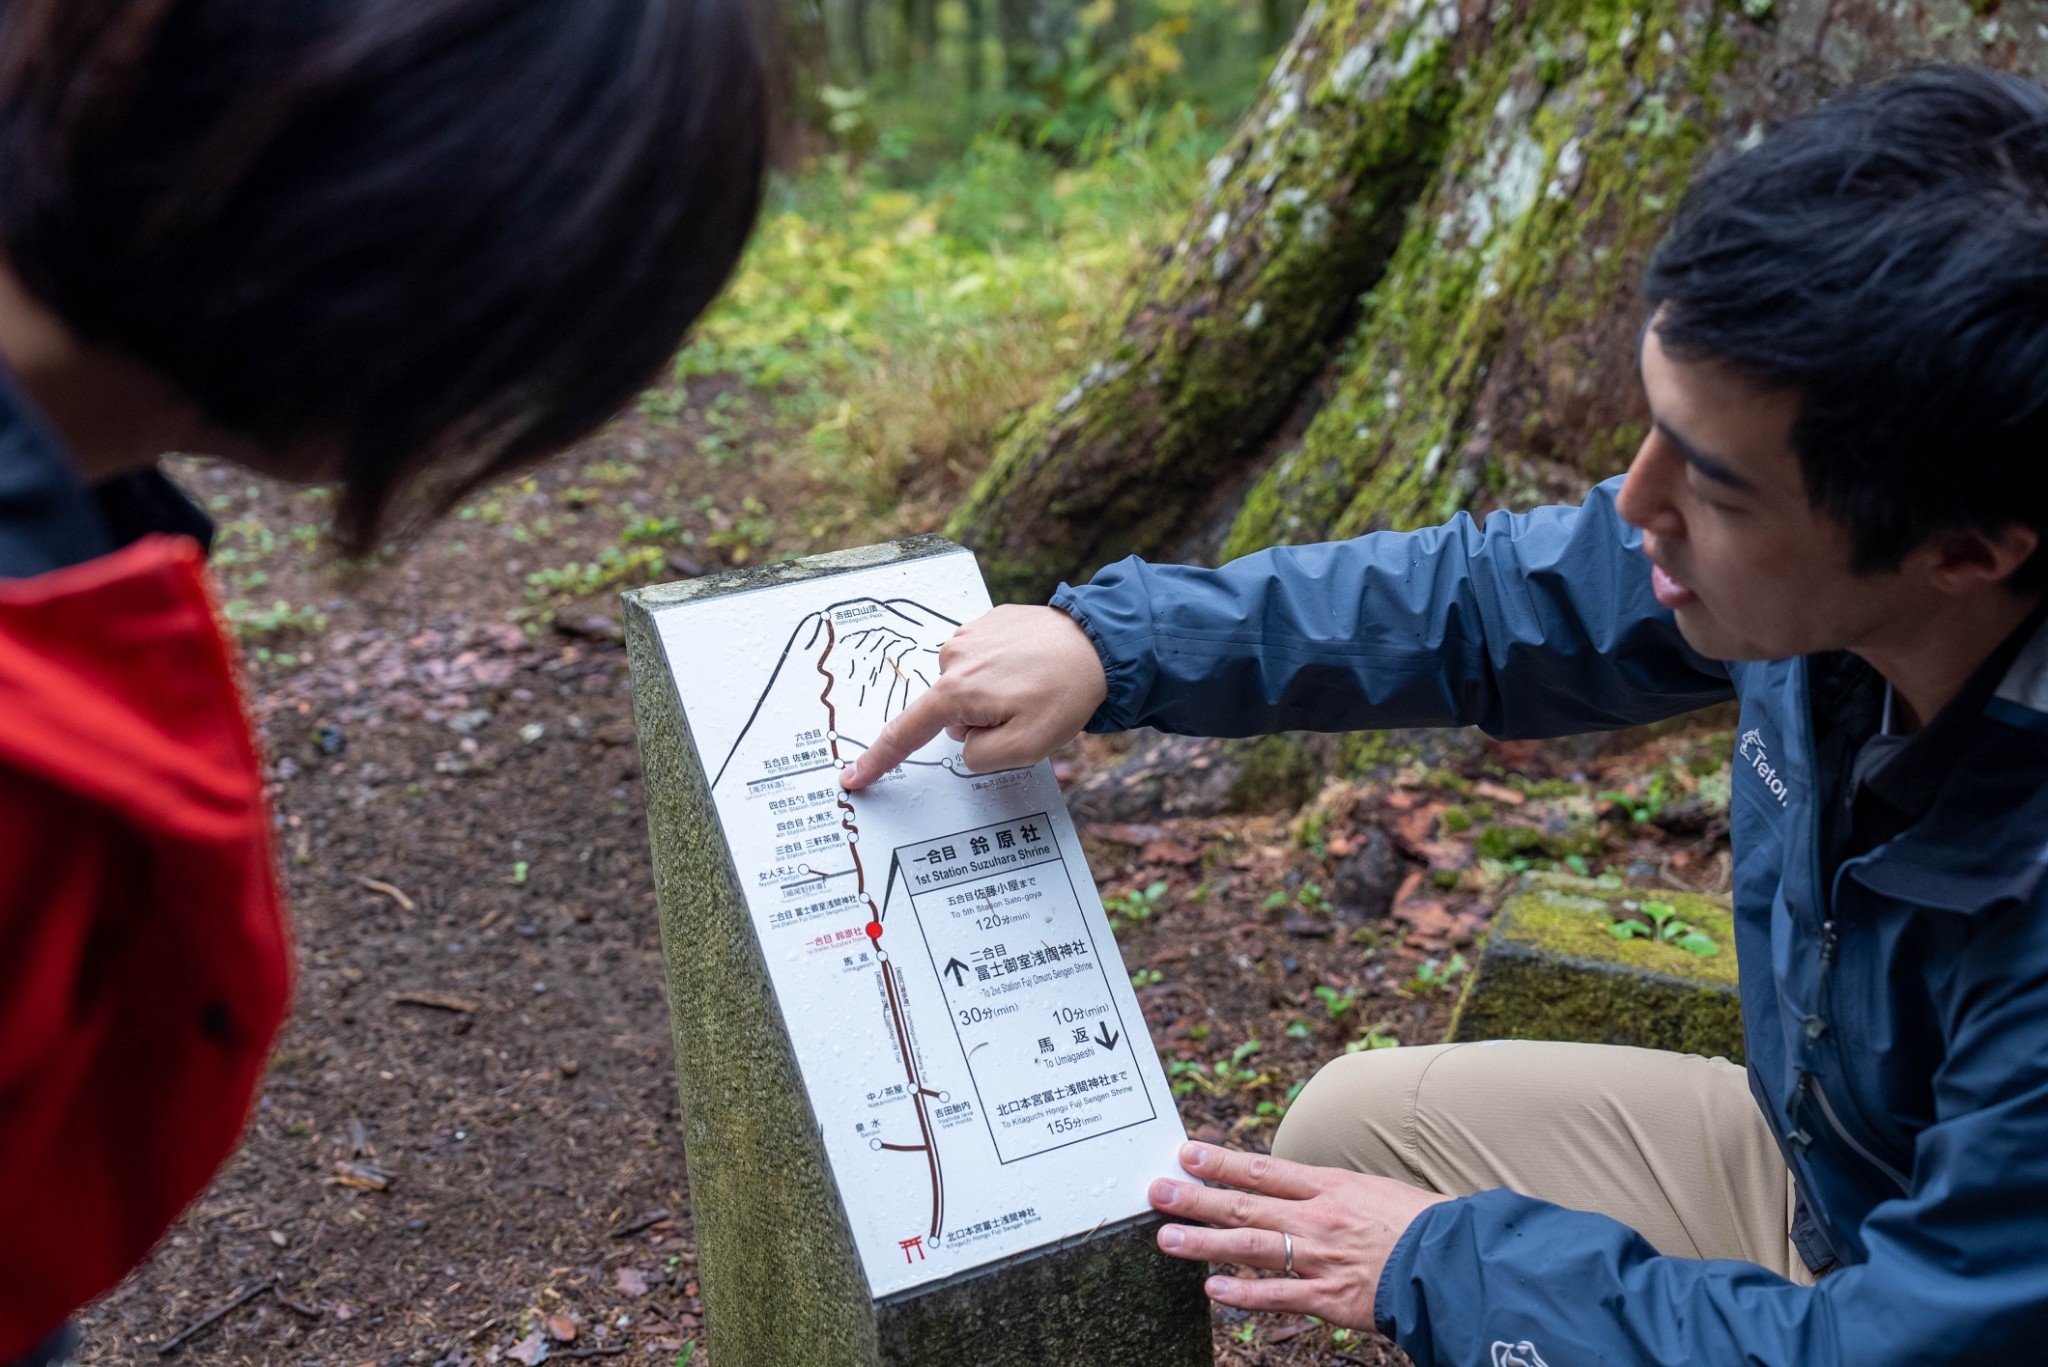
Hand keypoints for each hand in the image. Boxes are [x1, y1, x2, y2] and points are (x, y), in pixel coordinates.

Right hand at [838, 604, 1106, 788]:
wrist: (1100, 642)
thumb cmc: (1065, 694)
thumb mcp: (1024, 749)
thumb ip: (979, 758)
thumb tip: (963, 741)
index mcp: (956, 692)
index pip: (906, 733)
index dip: (879, 759)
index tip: (852, 778)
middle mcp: (952, 657)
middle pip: (949, 713)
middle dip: (978, 723)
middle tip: (1024, 714)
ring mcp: (969, 634)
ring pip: (966, 687)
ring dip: (991, 695)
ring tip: (1032, 687)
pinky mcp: (987, 619)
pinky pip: (982, 661)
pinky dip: (1001, 671)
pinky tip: (1031, 666)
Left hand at [1150, 1141, 1449, 1329]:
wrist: (1458, 1264)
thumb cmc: (1424, 1225)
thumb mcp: (1377, 1190)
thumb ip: (1335, 1192)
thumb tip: (1297, 1191)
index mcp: (1332, 1186)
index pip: (1265, 1169)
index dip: (1222, 1161)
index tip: (1186, 1153)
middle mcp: (1319, 1218)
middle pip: (1246, 1205)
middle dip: (1197, 1198)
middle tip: (1157, 1192)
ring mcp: (1321, 1258)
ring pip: (1251, 1248)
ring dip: (1205, 1243)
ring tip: (1167, 1238)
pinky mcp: (1330, 1298)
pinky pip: (1278, 1296)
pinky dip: (1243, 1294)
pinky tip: (1213, 1291)